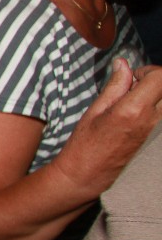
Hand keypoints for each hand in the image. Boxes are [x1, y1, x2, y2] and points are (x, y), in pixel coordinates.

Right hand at [52, 59, 161, 197]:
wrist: (88, 175)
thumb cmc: (85, 144)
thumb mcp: (95, 110)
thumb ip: (115, 86)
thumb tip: (123, 65)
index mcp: (133, 109)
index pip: (160, 77)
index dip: (148, 71)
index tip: (132, 76)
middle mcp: (150, 119)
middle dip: (154, 80)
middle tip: (133, 85)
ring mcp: (155, 129)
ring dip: (153, 93)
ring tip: (131, 100)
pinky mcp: (155, 136)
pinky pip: (161, 112)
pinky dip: (151, 105)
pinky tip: (133, 112)